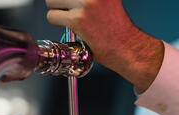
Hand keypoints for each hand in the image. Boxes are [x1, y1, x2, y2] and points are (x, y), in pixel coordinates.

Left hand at [45, 0, 163, 92]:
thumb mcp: (105, 0)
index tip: (72, 3)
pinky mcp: (78, 19)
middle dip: (60, 0)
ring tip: (71, 17)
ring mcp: (86, 2)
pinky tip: (71, 26)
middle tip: (71, 9)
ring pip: (51, 0)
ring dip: (57, 10)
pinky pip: (52, 16)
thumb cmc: (116, 26)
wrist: (127, 46)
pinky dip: (57, 22)